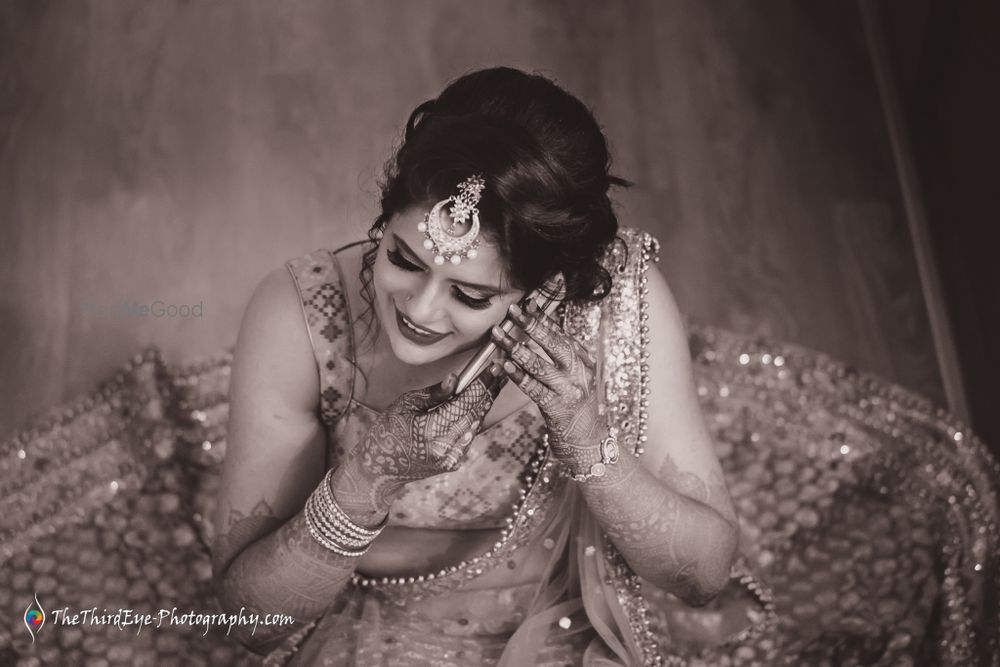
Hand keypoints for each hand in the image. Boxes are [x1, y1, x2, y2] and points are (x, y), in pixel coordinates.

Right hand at [332, 364, 504, 523]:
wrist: (379, 470)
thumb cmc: (386, 433)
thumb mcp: (404, 405)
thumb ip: (433, 394)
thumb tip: (456, 378)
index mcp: (430, 431)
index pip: (465, 403)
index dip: (481, 384)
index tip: (493, 368)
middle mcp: (445, 447)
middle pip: (476, 413)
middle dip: (489, 391)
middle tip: (500, 372)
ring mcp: (451, 458)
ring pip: (476, 425)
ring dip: (485, 404)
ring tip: (494, 384)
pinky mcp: (453, 463)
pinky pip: (469, 436)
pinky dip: (475, 419)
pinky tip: (480, 404)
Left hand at [491, 301, 603, 470]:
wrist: (590, 444)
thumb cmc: (578, 410)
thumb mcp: (577, 379)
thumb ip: (564, 357)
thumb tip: (543, 330)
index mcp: (584, 362)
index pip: (562, 334)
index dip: (544, 318)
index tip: (528, 303)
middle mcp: (580, 373)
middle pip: (554, 344)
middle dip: (532, 326)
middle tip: (512, 312)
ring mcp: (570, 391)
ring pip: (540, 364)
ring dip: (516, 348)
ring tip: (499, 336)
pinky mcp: (558, 409)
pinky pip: (534, 389)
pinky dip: (518, 375)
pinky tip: (504, 365)